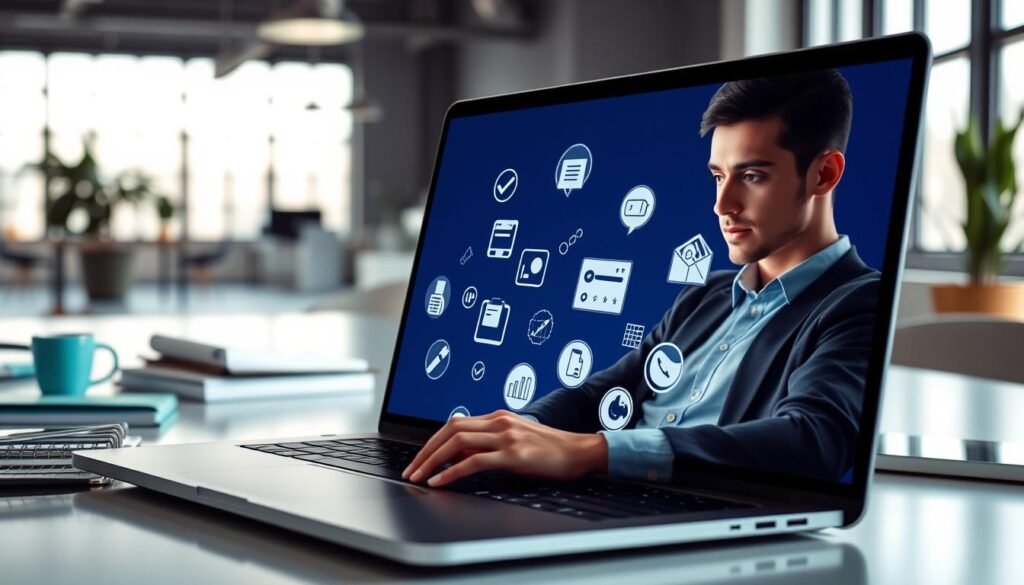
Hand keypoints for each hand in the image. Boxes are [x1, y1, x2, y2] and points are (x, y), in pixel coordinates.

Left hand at [401, 410, 607, 486]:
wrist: (580, 451)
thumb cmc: (550, 450)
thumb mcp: (516, 440)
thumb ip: (489, 443)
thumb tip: (459, 457)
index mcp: (498, 417)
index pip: (454, 424)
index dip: (432, 441)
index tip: (419, 459)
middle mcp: (499, 422)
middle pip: (449, 430)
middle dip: (425, 450)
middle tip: (411, 469)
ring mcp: (506, 436)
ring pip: (457, 443)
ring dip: (432, 460)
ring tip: (418, 476)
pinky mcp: (513, 454)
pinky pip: (473, 461)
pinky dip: (452, 472)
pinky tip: (440, 482)